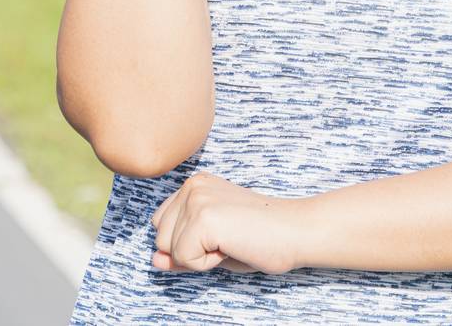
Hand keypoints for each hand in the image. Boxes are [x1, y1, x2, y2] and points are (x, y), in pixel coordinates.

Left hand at [150, 171, 304, 274]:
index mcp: (193, 185)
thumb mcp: (213, 245)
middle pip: (160, 237)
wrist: (297, 232)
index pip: (161, 226)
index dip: (188, 243)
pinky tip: (231, 248)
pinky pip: (184, 258)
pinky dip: (206, 264)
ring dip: (198, 258)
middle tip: (228, 241)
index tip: (223, 237)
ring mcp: (196, 199)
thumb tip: (154, 260)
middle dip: (190, 251)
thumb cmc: (261, 240)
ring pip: (168, 249)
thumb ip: (180, 251)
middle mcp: (191, 186)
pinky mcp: (203, 217)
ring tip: (230, 243)